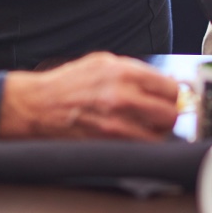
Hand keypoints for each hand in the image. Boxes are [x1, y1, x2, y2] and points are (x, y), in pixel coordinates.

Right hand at [0, 53, 178, 140]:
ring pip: (158, 136)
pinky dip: (140, 144)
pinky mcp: (107, 144)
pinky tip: (131, 136)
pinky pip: (138, 148)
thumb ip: (135, 71)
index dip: (173, 95)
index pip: (171, 88)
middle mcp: (121, 97)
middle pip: (170, 114)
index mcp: (122, 73)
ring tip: (145, 127)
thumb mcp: (102, 63)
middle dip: (168, 115)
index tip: (170, 98)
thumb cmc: (68, 84)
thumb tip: (165, 82)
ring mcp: (114, 124)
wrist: (38, 106)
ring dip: (156, 133)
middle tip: (161, 115)